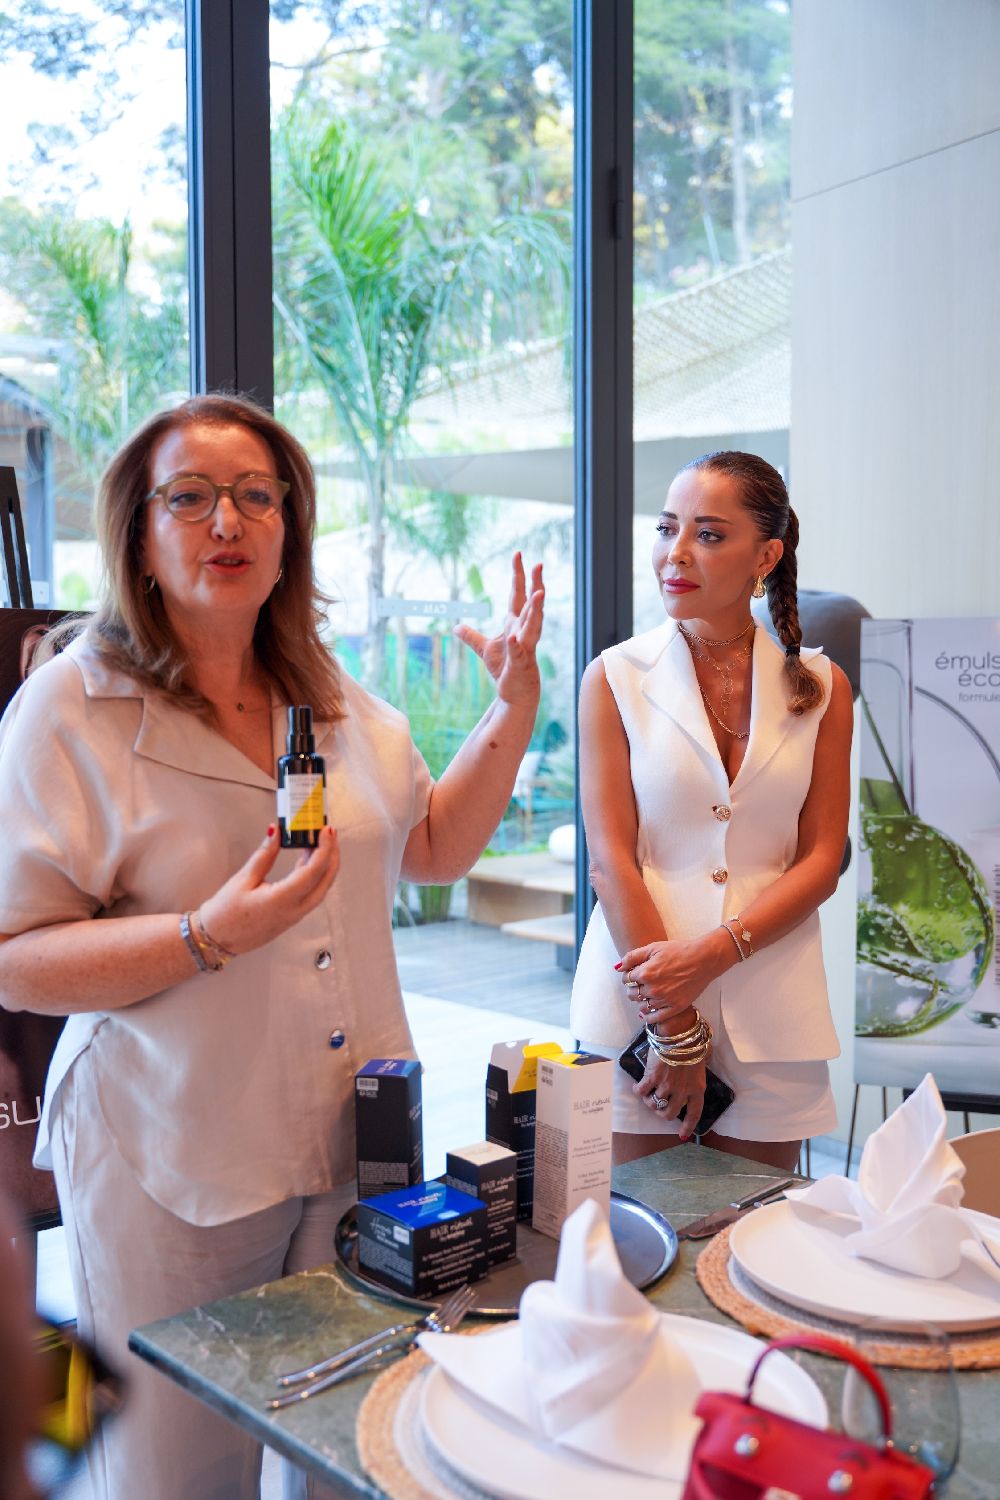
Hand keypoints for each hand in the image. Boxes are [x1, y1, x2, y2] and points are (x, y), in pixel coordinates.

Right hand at [199, 825, 338, 955]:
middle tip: (329, 833)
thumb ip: (264, 855)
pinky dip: (315, 876)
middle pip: (325, 880)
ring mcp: (295, 916)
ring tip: (320, 843)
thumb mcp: (243, 879)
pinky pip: (311, 895)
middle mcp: (294, 910)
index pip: (313, 871)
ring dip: (325, 865)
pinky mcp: (291, 917)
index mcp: (282, 900)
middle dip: (332, 855)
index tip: (326, 830)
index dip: (324, 848)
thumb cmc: (225, 912)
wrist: (216, 940)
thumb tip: (276, 832)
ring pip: (321, 888)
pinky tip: (307, 860)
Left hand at [453, 553, 543, 708]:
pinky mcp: (521, 665)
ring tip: (540, 593)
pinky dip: (516, 646)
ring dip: (536, 610)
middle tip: (539, 563)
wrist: (513, 693)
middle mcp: (524, 632)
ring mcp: (525, 648)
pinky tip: (513, 638)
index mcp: (515, 624)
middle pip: (531, 604)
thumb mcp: (484, 649)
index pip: (518, 595)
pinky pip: (518, 654)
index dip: (518, 575)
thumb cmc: (504, 669)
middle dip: (535, 584)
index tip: (518, 554)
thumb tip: (456, 627)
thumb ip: (472, 636)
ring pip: (533, 626)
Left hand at [618, 934, 724, 1026]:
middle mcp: (653, 989)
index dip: (629, 975)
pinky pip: (655, 1018)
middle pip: (632, 993)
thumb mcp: (653, 947)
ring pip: (642, 1005)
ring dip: (641, 1000)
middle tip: (641, 983)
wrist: (703, 959)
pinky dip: (647, 1017)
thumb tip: (618, 967)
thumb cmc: (679, 951)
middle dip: (633, 987)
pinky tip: (645, 1013)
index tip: (634, 973)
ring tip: (647, 994)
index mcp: (645, 973)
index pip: (626, 979)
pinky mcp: (675, 1008)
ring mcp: (664, 1000)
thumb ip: (632, 957)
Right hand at [632, 1052, 706, 1142]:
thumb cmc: (691, 1043)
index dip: (688, 1126)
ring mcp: (667, 1086)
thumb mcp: (702, 1060)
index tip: (682, 1135)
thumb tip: (697, 1069)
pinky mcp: (653, 1078)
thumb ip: (698, 1071)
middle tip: (657, 1105)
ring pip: (654, 1104)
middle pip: (669, 1113)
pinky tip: (636, 1086)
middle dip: (661, 1113)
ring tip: (646, 1093)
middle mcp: (683, 1091)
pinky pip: (642, 1092)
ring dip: (648, 1101)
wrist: (678, 1032)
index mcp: (698, 1088)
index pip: (694, 1113)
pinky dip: (638, 1091)